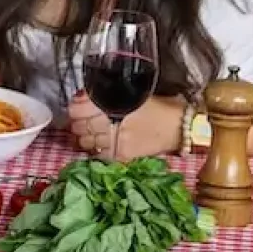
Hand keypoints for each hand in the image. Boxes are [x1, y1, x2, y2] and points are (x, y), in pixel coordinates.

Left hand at [67, 90, 183, 160]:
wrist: (179, 126)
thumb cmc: (157, 107)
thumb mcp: (130, 96)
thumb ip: (106, 97)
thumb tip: (83, 98)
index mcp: (111, 104)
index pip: (77, 109)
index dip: (74, 109)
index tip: (75, 108)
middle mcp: (111, 122)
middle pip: (79, 126)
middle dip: (77, 123)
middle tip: (82, 122)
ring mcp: (115, 141)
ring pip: (85, 142)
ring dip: (85, 138)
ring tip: (92, 134)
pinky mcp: (123, 155)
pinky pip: (99, 155)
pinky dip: (96, 151)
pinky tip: (101, 146)